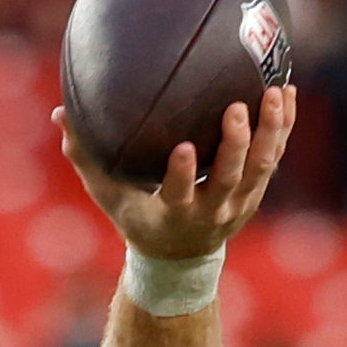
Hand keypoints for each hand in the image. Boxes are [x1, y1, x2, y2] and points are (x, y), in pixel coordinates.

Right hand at [58, 85, 294, 262]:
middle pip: (228, 178)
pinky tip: (286, 91)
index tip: (183, 147)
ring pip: (261, 166)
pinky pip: (275, 155)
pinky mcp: (256, 189)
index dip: (182, 175)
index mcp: (173, 215)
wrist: (181, 256)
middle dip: (234, 145)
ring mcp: (239, 202)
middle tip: (235, 108)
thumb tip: (60, 113)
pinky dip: (282, 125)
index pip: (178, 196)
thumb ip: (87, 158)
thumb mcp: (110, 196)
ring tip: (274, 91)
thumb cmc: (139, 217)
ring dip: (269, 130)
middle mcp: (211, 212)